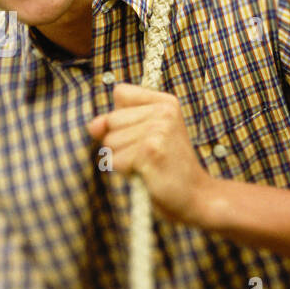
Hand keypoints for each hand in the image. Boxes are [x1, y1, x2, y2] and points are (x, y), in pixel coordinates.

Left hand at [87, 83, 215, 224]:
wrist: (195, 196)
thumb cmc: (166, 167)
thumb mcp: (142, 137)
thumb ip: (114, 124)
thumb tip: (94, 126)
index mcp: (166, 102)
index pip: (121, 93)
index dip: (122, 117)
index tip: (145, 134)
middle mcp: (165, 111)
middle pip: (111, 119)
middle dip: (120, 143)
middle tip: (149, 155)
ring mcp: (159, 130)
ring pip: (110, 142)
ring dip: (123, 160)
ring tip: (149, 165)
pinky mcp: (151, 151)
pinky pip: (116, 160)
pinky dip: (127, 172)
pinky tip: (149, 174)